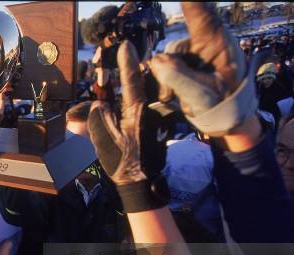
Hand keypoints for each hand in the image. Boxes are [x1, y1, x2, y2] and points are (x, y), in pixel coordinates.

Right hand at [86, 40, 167, 212]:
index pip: (131, 79)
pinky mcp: (154, 128)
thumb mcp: (102, 138)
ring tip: (109, 100)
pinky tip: (113, 116)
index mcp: (137, 110)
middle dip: (125, 80)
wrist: (140, 184)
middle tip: (116, 71)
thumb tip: (83, 111)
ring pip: (138, 100)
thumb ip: (92, 118)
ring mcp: (153, 119)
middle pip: (137, 87)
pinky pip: (139, 113)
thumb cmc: (121, 160)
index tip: (125, 46)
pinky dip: (125, 112)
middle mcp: (149, 111)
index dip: (127, 62)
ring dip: (124, 97)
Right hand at [147, 3, 253, 135]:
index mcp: (217, 42)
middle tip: (176, 92)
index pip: (201, 14)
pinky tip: (175, 95)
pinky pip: (161, 69)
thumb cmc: (223, 104)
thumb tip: (156, 62)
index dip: (190, 3)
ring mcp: (190, 54)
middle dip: (170, 70)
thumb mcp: (204, 95)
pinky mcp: (180, 64)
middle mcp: (202, 43)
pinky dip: (163, 83)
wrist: (224, 117)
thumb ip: (180, 79)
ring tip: (182, 97)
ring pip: (164, 60)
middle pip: (174, 47)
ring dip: (167, 81)